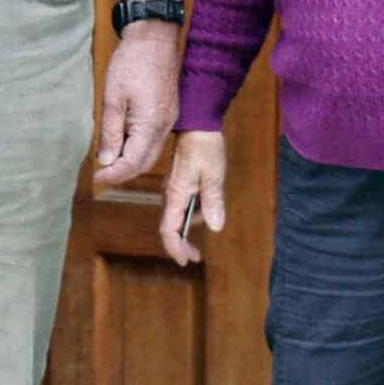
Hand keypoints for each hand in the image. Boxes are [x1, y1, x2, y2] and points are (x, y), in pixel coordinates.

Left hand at [94, 25, 180, 186]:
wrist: (155, 38)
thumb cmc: (131, 63)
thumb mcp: (113, 98)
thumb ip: (110, 132)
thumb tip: (106, 160)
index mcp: (151, 125)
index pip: (133, 162)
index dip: (114, 175)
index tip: (96, 178)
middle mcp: (164, 127)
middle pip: (145, 162)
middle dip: (122, 173)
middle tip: (100, 174)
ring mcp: (169, 119)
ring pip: (151, 152)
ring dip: (130, 161)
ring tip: (108, 160)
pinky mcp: (168, 112)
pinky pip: (154, 139)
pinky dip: (138, 147)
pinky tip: (122, 142)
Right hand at [158, 132, 227, 265]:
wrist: (197, 123)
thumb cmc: (204, 147)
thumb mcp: (213, 175)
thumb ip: (213, 202)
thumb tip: (215, 227)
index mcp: (176, 194)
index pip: (168, 230)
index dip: (175, 248)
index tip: (186, 261)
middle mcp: (170, 193)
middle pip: (170, 226)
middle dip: (182, 243)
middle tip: (197, 256)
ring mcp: (173, 188)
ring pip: (178, 215)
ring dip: (192, 223)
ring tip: (213, 213)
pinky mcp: (179, 182)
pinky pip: (182, 204)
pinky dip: (193, 211)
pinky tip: (207, 203)